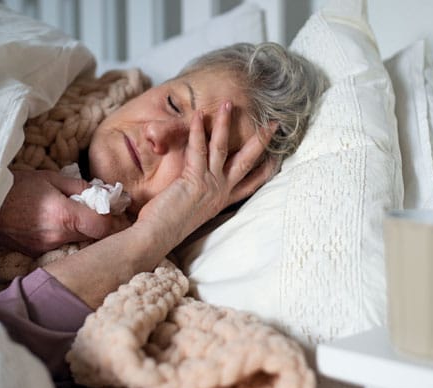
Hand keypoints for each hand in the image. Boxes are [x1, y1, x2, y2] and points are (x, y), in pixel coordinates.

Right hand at [0, 169, 130, 255]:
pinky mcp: (35, 254)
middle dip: (97, 224)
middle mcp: (57, 237)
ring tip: (69, 215)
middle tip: (93, 209)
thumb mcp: (50, 178)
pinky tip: (53, 224)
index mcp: (64, 217)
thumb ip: (80, 186)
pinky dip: (63, 236)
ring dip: (80, 231)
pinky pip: (59, 246)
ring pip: (77, 243)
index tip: (110, 208)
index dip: (112, 218)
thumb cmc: (15, 186)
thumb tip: (104, 193)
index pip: (104, 227)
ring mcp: (45, 248)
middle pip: (93, 238)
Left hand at [135, 101, 278, 248]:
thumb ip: (197, 197)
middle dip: (262, 142)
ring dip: (225, 124)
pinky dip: (198, 131)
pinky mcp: (194, 180)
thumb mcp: (190, 210)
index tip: (276, 158)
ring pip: (223, 148)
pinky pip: (198, 149)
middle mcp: (220, 193)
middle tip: (274, 124)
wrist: (156, 238)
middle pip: (247, 162)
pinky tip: (199, 114)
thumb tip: (193, 187)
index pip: (250, 185)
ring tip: (228, 103)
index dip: (265, 170)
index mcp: (221, 202)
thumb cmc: (167, 228)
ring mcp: (210, 185)